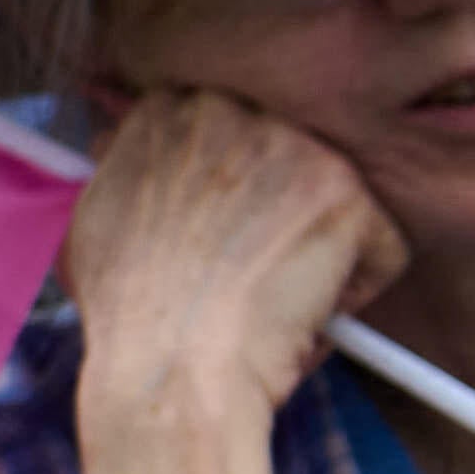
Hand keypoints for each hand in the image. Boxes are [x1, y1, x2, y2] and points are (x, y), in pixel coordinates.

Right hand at [71, 87, 410, 435]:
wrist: (170, 364)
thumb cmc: (125, 308)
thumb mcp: (96, 210)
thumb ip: (125, 164)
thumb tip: (128, 146)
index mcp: (165, 108)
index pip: (222, 125)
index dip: (225, 185)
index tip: (216, 228)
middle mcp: (229, 110)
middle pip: (283, 155)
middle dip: (276, 205)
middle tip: (247, 264)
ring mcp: (292, 147)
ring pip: (333, 200)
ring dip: (315, 246)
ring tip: (271, 294)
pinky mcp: (347, 197)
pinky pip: (378, 247)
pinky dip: (354, 290)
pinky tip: (305, 314)